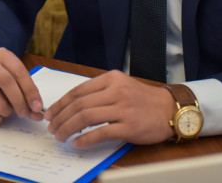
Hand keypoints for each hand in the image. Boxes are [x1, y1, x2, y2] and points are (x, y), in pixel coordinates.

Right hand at [0, 48, 44, 124]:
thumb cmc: (3, 80)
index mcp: (3, 56)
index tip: (37, 107)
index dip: (30, 91)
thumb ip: (28, 94)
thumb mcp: (16, 80)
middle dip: (19, 101)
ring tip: (8, 111)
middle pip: (6, 82)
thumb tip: (38, 113)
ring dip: (8, 112)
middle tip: (25, 113)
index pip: (19, 72)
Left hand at [44, 70, 175, 146]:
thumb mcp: (121, 86)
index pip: (78, 91)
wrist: (170, 109)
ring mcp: (123, 109)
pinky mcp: (129, 126)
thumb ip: (100, 91)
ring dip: (68, 128)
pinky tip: (77, 143)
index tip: (51, 112)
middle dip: (61, 117)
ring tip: (60, 136)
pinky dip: (85, 139)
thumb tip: (72, 104)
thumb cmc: (143, 99)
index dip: (61, 103)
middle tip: (52, 127)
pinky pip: (101, 133)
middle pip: (79, 105)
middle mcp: (116, 91)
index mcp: (111, 79)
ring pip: (86, 118)